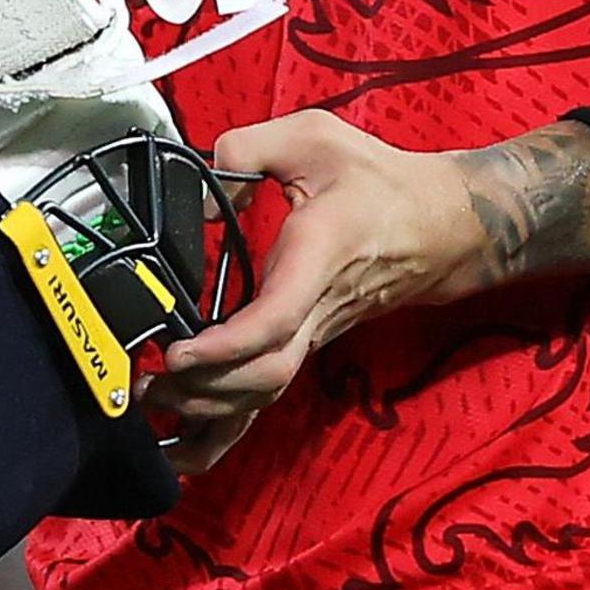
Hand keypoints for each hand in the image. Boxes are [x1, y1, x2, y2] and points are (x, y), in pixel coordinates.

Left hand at [144, 110, 505, 473]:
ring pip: (266, 393)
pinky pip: (269, 395)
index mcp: (317, 257)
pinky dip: (228, 430)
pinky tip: (186, 453)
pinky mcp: (309, 343)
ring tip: (151, 408)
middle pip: (266, 374)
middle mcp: (317, 308)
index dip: (227, 345)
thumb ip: (248, 149)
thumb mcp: (314, 135)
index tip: (178, 351)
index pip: (276, 319)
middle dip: (206, 389)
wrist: (440, 224)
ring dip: (210, 412)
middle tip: (149, 384)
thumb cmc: (377, 180)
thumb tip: (205, 196)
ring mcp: (315, 333)